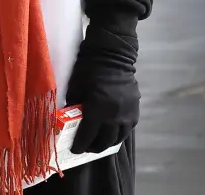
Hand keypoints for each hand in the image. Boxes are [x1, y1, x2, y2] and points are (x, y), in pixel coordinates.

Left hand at [64, 27, 140, 153]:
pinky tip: (114, 132)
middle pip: (104, 141)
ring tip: (101, 143)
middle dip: (94, 147)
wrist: (112, 54)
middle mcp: (114, 117)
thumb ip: (73, 107)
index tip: (74, 150)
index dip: (79, 146)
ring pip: (119, 137)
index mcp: (97, 112)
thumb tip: (69, 120)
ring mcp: (127, 113)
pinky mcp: (135, 107)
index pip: (87, 137)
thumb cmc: (88, 69)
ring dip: (109, 142)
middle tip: (86, 148)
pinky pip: (128, 127)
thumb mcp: (75, 88)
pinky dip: (120, 132)